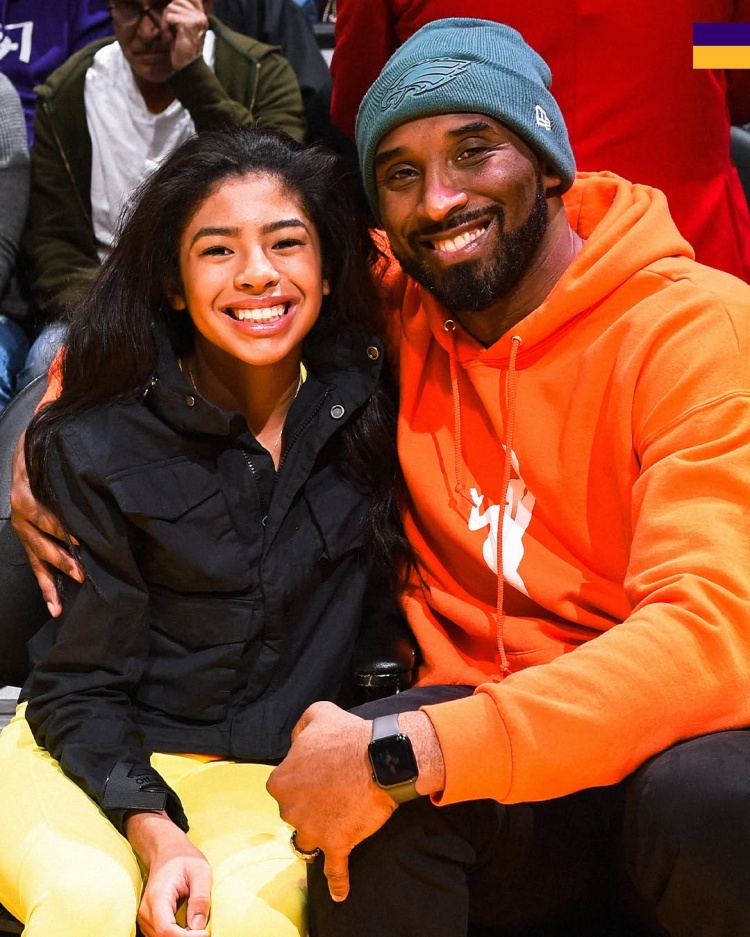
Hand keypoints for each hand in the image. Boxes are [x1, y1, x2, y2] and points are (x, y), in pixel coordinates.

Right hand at [10, 430, 83, 616]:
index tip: (81, 536)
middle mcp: (21, 510)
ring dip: (52, 578)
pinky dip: (46, 589)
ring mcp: (24, 528)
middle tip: (83, 569)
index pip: (42, 511)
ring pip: (36, 557)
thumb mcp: (51, 435)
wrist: (32, 444)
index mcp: (26, 488)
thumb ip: (62, 428)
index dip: (60, 525)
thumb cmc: (48, 441)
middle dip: (61, 556)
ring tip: (65, 600)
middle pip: (40, 538)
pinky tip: (57, 608)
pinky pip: (36, 567)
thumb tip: (68, 407)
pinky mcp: (31, 540)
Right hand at [125, 811, 210, 935]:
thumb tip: (199, 926)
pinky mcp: (150, 921)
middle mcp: (146, 911)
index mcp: (157, 897)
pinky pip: (161, 936)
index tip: (206, 933)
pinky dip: (177, 936)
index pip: (166, 929)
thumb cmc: (185, 859)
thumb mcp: (200, 871)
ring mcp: (145, 918)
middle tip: (205, 932)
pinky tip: (190, 929)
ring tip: (199, 930)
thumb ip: (200, 898)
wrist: (167, 852)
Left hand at [161, 0, 208, 72]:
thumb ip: (181, 13)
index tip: (174, 18)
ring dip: (166, 23)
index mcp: (201, 15)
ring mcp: (195, 19)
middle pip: (176, 1)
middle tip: (171, 30)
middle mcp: (200, 16)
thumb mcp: (183, 27)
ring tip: (172, 36)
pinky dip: (165, 28)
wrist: (187, 67)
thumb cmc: (182, 49)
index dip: (178, 2)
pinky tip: (171, 39)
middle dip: (169, 14)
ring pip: (170, 8)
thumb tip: (173, 2)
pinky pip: (168, 17)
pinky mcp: (187, 23)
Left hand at [267, 702, 398, 902]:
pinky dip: (338, 882)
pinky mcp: (336, 845)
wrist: (380, 758)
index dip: (301, 779)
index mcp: (280, 781)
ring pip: (308, 839)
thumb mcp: (316, 714)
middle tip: (333, 790)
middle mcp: (289, 810)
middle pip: (295, 814)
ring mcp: (312, 830)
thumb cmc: (348, 735)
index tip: (318, 773)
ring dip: (319, 833)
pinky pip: (335, 870)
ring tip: (335, 823)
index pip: (282, 787)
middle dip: (310, 804)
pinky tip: (339, 893)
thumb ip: (299, 729)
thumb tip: (296, 744)